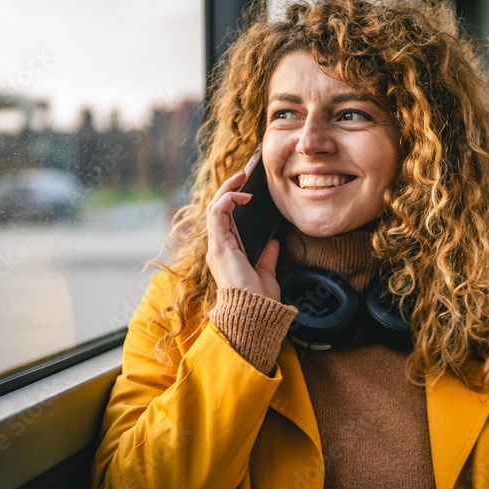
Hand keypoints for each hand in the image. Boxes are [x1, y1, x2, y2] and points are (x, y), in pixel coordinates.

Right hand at [205, 171, 280, 300]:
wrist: (256, 314)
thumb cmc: (259, 300)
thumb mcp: (266, 273)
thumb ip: (267, 257)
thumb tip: (274, 243)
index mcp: (227, 254)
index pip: (224, 220)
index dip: (232, 201)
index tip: (246, 189)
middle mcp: (218, 248)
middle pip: (217, 210)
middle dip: (228, 189)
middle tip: (243, 174)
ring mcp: (217, 247)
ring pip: (214, 207)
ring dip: (227, 188)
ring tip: (242, 176)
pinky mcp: (220, 246)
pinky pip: (218, 213)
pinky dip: (228, 199)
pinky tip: (243, 195)